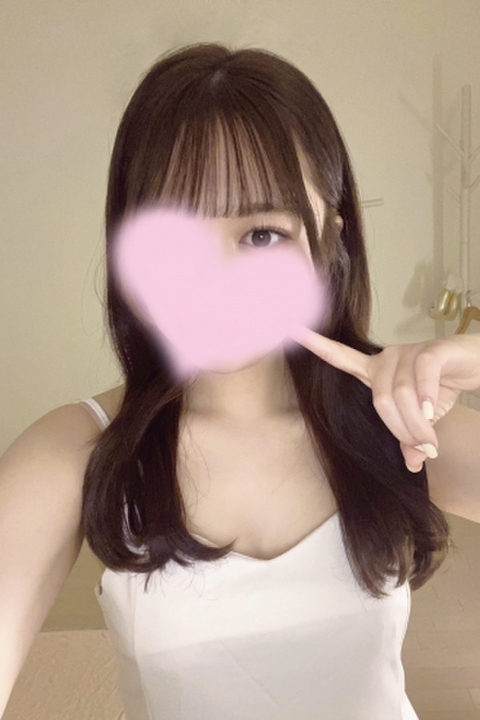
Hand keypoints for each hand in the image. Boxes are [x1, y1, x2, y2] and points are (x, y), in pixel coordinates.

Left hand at [289, 328, 479, 471]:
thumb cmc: (444, 388)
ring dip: (417, 424)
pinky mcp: (432, 350)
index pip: (341, 358)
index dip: (317, 345)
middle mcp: (388, 358)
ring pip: (401, 394)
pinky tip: (432, 410)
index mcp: (377, 371)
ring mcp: (409, 352)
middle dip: (400, 429)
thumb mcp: (424, 419)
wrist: (479, 366)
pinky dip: (426, 399)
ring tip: (432, 442)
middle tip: (422, 448)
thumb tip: (412, 464)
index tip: (291, 328)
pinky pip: (421, 376)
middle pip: (379, 399)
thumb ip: (411, 437)